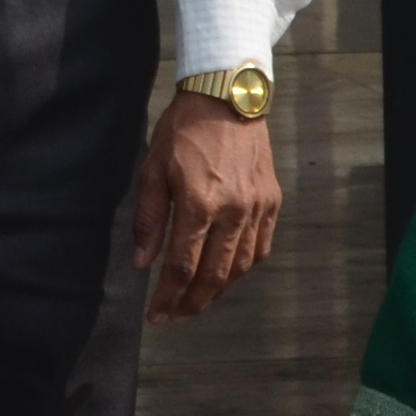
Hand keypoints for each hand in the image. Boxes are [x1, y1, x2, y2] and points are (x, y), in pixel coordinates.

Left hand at [132, 92, 284, 321]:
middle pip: (214, 276)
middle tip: (174, 318)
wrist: (227, 98)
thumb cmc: (183, 131)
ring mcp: (258, 208)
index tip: (155, 315)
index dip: (167, 297)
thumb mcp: (153, 171)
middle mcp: (233, 211)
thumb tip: (143, 264)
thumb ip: (149, 221)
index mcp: (199, 204)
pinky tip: (226, 275)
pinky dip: (243, 268)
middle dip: (191, 303)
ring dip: (218, 291)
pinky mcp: (272, 201)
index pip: (181, 266)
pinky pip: (261, 248)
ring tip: (196, 301)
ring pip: (240, 267)